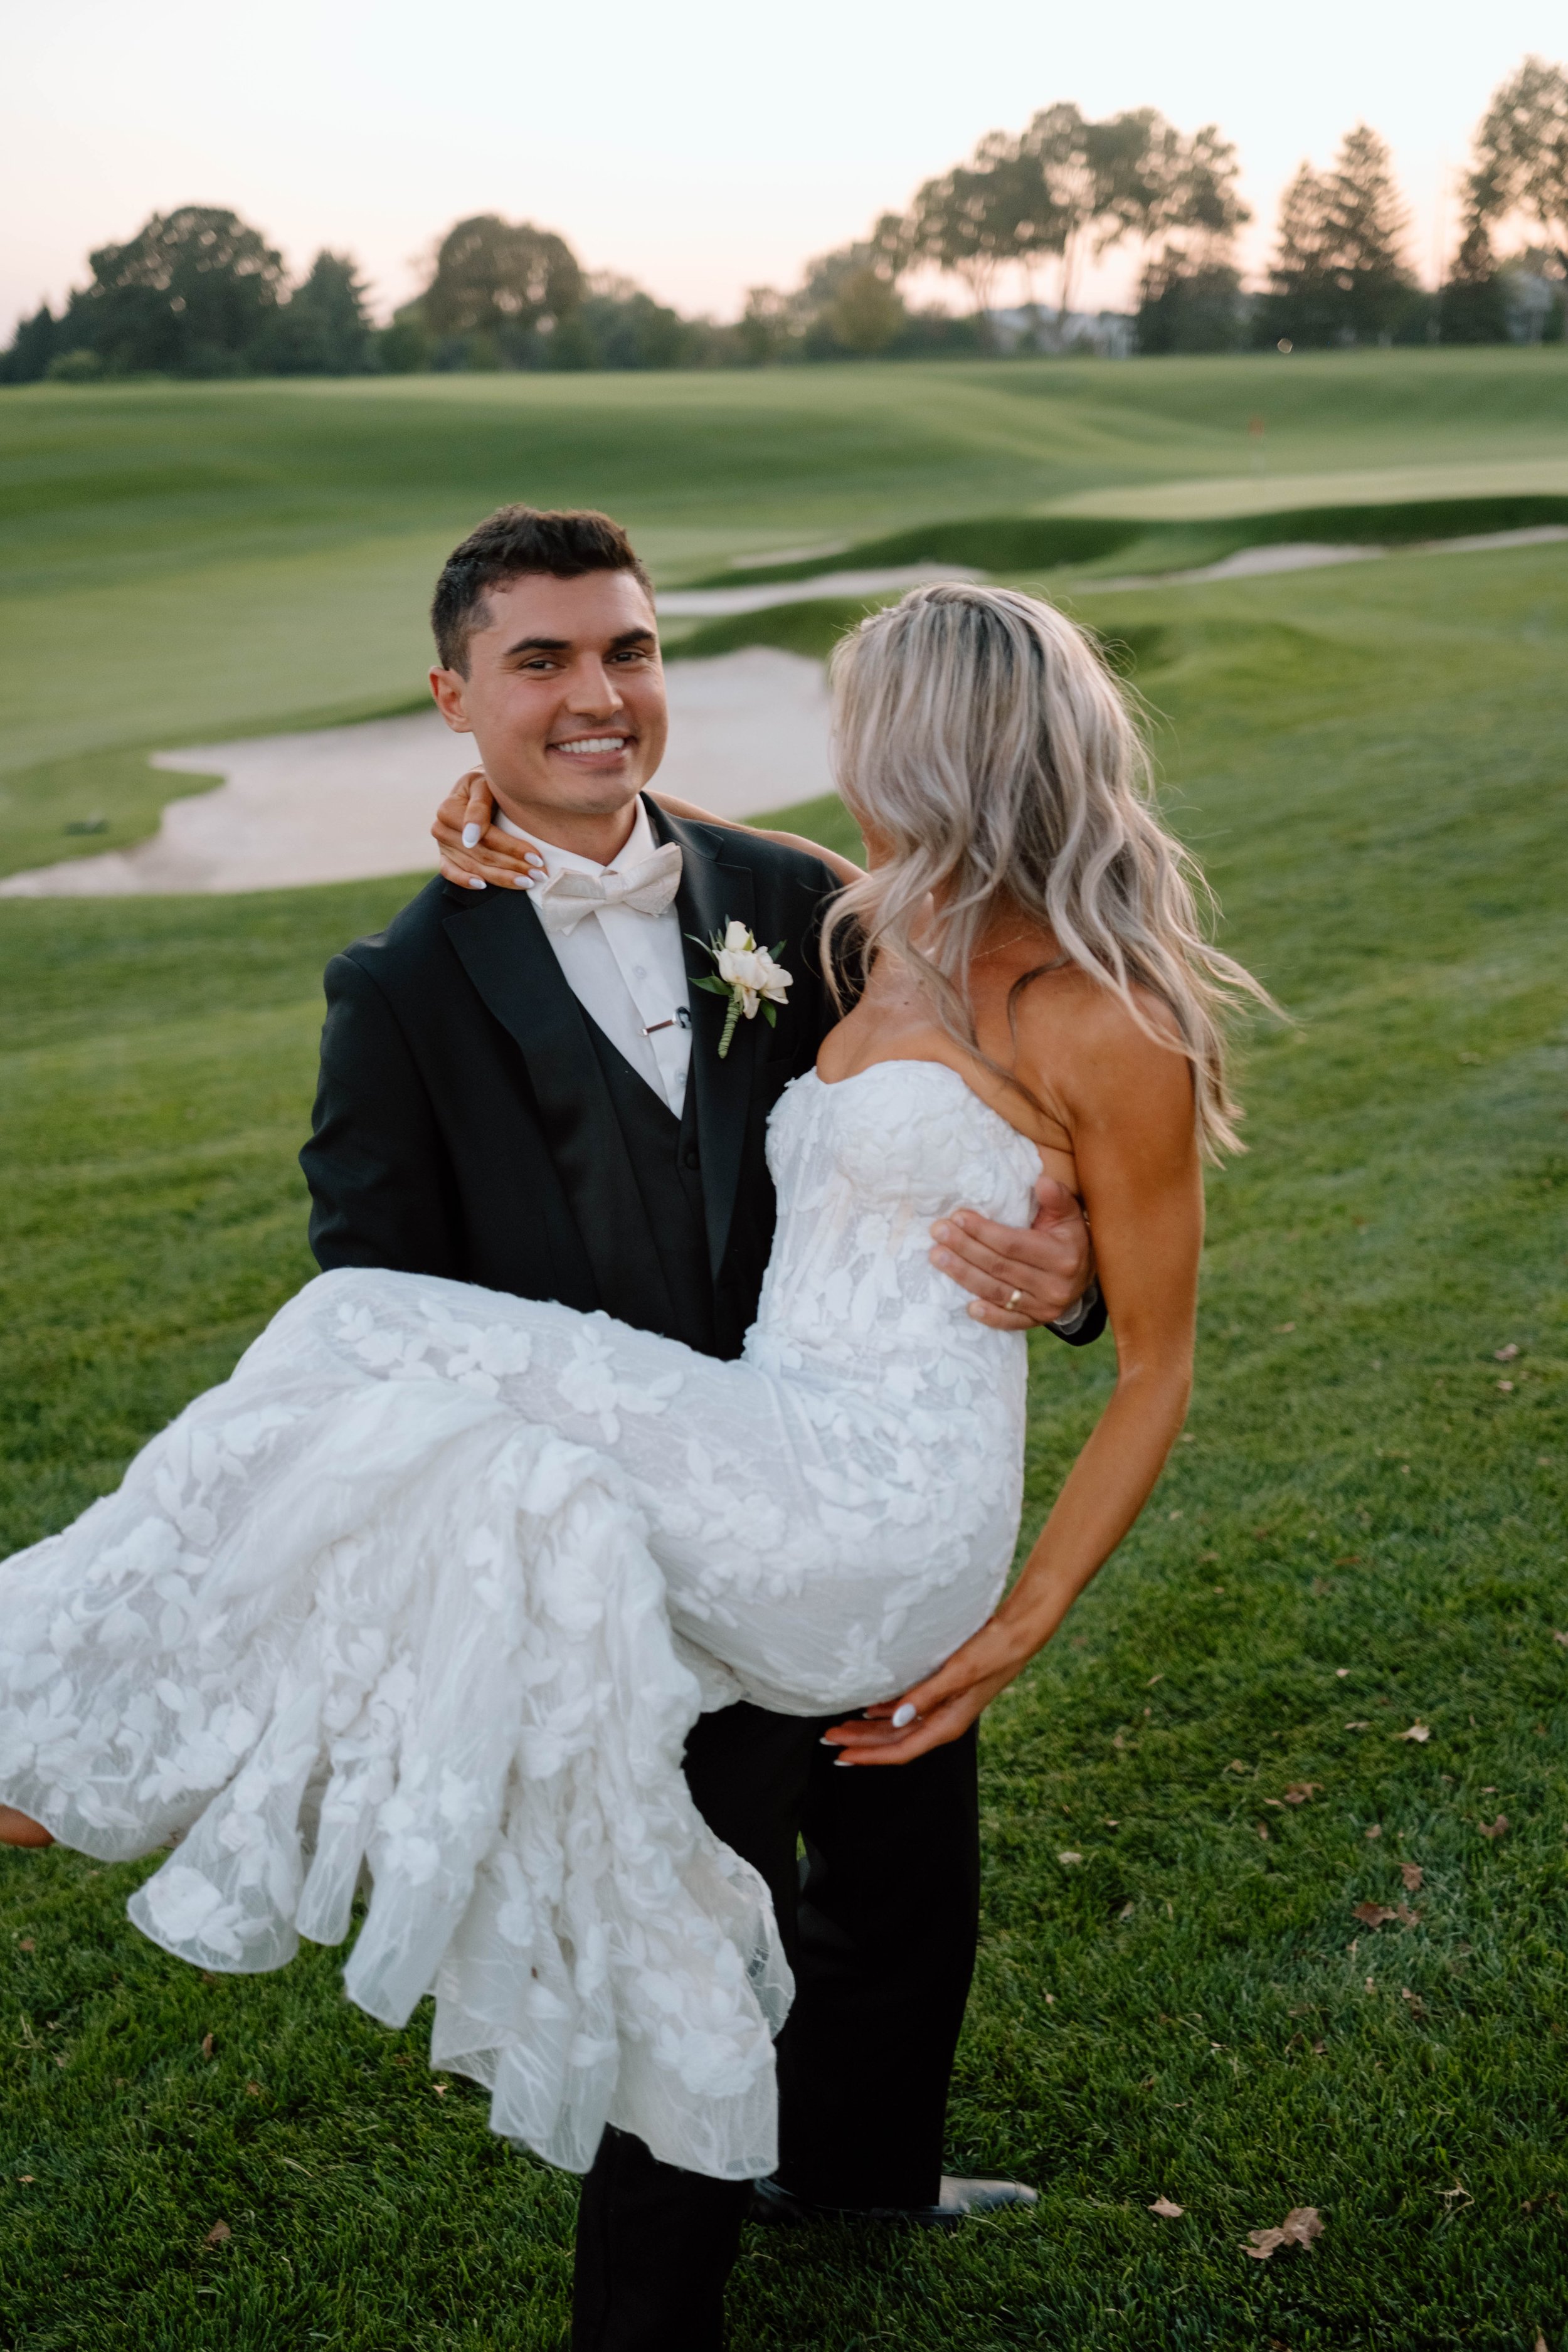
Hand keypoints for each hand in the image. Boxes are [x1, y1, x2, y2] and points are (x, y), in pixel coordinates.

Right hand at [432, 772, 543, 892]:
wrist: (475, 788)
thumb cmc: (485, 784)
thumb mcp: (484, 785)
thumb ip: (479, 807)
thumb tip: (471, 838)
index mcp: (449, 809)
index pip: (486, 836)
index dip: (513, 848)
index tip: (537, 858)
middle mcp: (441, 829)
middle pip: (484, 854)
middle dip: (515, 866)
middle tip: (540, 874)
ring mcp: (442, 845)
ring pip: (475, 868)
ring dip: (503, 878)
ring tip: (528, 882)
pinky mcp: (444, 857)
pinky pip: (451, 874)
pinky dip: (466, 881)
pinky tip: (484, 887)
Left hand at [822, 1618, 1031, 1765]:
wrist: (1019, 1633)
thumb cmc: (993, 1651)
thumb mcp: (959, 1672)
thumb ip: (927, 1695)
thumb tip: (897, 1719)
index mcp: (947, 1723)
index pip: (900, 1749)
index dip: (869, 1754)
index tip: (841, 1754)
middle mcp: (943, 1720)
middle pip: (895, 1740)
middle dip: (861, 1741)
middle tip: (829, 1737)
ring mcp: (944, 1707)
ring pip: (899, 1726)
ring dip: (870, 1728)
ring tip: (841, 1725)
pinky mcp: (945, 1692)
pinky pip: (909, 1710)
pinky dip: (887, 1711)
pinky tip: (871, 1706)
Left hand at [930, 1176, 1094, 1330]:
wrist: (1086, 1274)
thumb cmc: (1069, 1237)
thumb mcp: (1068, 1214)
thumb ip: (1057, 1197)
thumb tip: (1042, 1182)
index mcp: (1062, 1256)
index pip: (1013, 1244)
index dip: (983, 1231)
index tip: (958, 1217)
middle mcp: (1055, 1285)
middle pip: (999, 1267)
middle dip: (965, 1249)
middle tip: (938, 1233)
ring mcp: (1045, 1308)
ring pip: (998, 1293)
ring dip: (963, 1276)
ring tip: (938, 1257)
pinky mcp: (1037, 1321)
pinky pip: (1009, 1322)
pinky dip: (989, 1316)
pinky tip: (968, 1307)